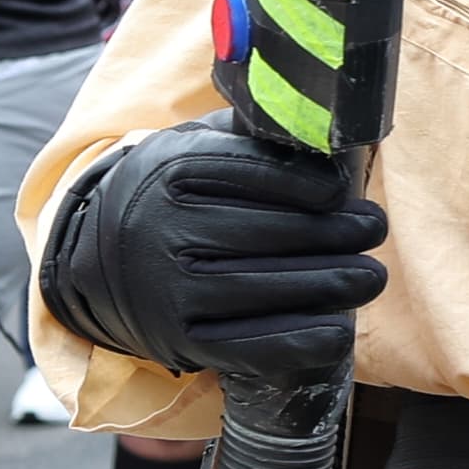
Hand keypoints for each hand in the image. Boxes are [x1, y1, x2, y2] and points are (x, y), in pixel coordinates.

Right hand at [42, 120, 387, 385]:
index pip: (256, 173)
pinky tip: (340, 329)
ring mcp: (169, 290)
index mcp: (172, 171)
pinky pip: (252, 347)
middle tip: (374, 229)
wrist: (94, 259)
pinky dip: (304, 341)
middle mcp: (164, 230)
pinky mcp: (178, 340)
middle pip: (273, 233)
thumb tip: (328, 121)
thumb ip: (251, 132)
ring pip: (269, 289)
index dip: (311, 185)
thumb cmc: (172, 194)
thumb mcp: (195, 145)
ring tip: (369, 276)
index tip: (343, 190)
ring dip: (334, 285)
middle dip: (340, 234)